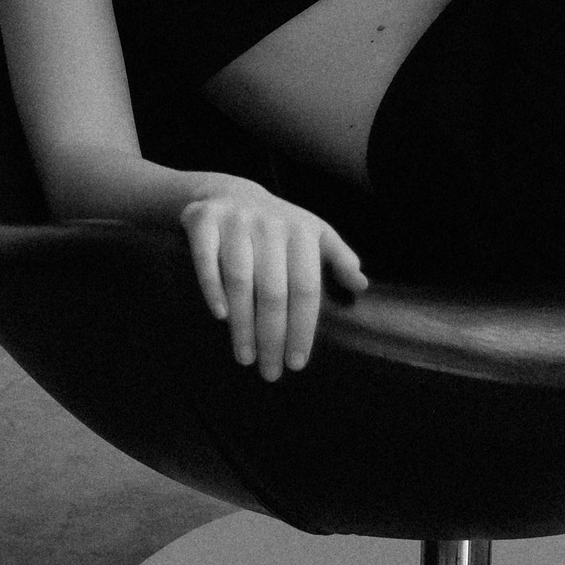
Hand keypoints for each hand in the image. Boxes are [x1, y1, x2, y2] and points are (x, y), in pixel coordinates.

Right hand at [179, 179, 369, 379]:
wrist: (227, 192)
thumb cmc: (277, 226)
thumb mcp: (313, 233)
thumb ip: (338, 258)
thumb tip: (361, 285)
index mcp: (301, 230)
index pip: (306, 287)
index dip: (302, 327)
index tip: (297, 363)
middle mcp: (269, 224)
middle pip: (273, 291)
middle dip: (272, 337)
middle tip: (270, 372)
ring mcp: (235, 221)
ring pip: (240, 280)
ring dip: (242, 324)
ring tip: (246, 358)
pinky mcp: (203, 221)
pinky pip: (206, 260)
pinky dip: (212, 289)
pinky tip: (220, 317)